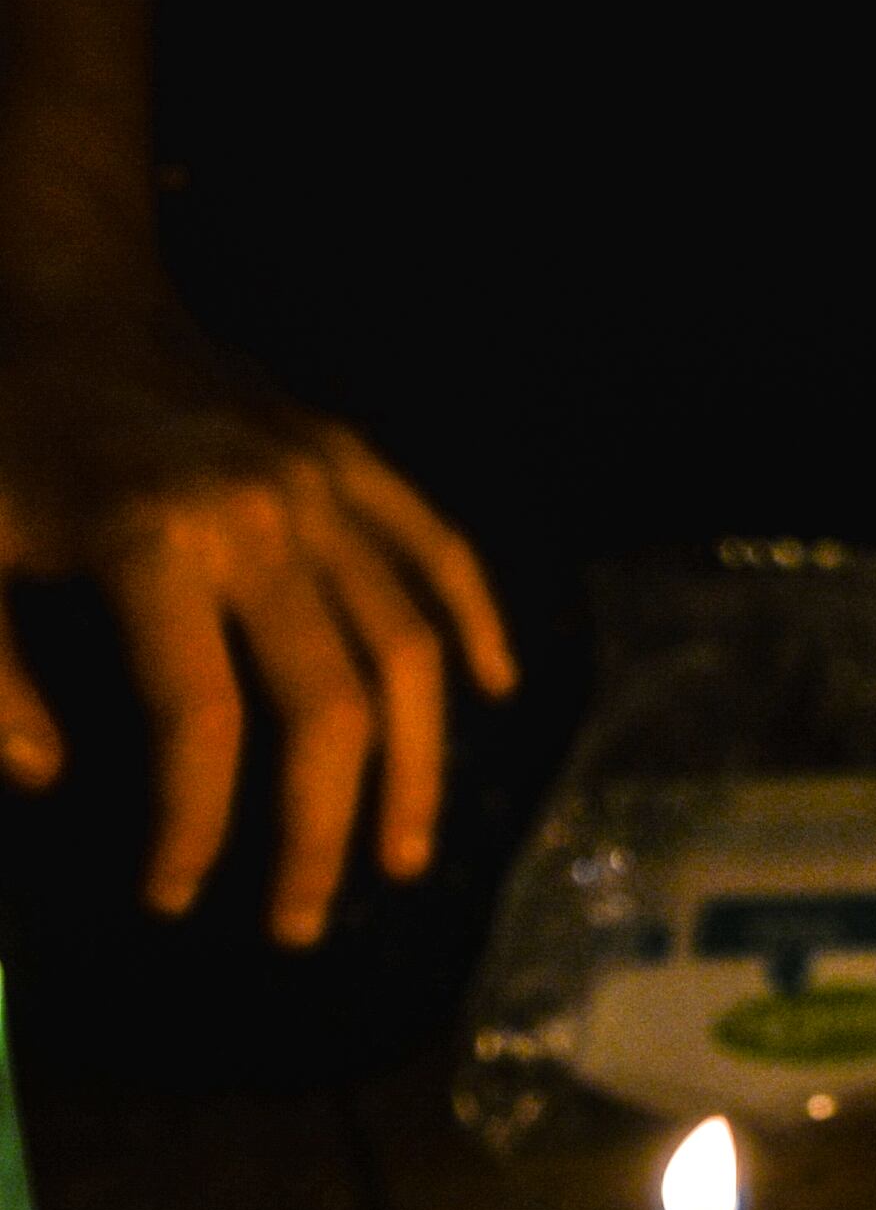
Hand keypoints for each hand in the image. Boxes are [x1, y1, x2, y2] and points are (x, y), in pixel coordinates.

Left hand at [0, 287, 517, 942]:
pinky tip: (493, 694)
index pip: (199, 720)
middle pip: (328, 705)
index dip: (193, 825)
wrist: (64, 290)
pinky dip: (476, 624)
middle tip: (305, 919)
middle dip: (319, 830)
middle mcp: (264, 520)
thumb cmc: (3, 431)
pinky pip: (441, 551)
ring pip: (407, 648)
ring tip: (399, 853)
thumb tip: (54, 782)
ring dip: (413, 765)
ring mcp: (328, 487)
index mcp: (154, 543)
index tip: (173, 897)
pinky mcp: (359, 461)